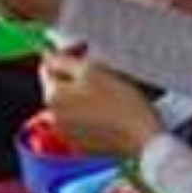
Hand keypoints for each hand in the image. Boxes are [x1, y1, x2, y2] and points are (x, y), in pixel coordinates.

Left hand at [43, 51, 163, 157]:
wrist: (143, 137)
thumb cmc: (121, 102)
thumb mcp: (91, 70)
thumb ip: (64, 60)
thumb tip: (48, 56)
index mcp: (52, 97)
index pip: (48, 66)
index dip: (67, 52)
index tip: (83, 48)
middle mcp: (53, 117)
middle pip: (59, 85)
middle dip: (75, 74)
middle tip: (99, 69)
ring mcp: (67, 133)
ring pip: (70, 103)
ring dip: (82, 93)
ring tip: (108, 91)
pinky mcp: (82, 144)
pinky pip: (80, 120)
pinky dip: (90, 111)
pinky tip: (109, 110)